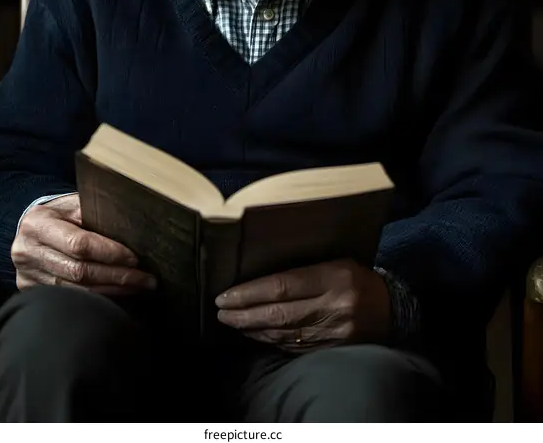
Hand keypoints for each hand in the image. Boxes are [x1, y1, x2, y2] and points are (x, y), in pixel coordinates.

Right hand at [11, 194, 155, 295]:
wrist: (28, 230)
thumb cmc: (59, 214)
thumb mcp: (71, 205)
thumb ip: (94, 213)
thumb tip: (131, 225)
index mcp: (38, 224)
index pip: (79, 243)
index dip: (109, 252)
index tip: (134, 258)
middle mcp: (27, 251)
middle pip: (78, 271)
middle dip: (117, 276)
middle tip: (145, 279)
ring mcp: (26, 275)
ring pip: (75, 291)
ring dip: (112, 291)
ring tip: (138, 288)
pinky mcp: (29, 292)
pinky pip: (69, 299)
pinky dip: (96, 299)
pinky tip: (117, 295)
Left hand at [215, 260, 390, 351]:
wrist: (392, 310)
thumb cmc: (356, 278)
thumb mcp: (335, 263)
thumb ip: (303, 270)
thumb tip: (261, 279)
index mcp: (333, 278)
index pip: (282, 286)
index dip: (250, 292)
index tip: (226, 295)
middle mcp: (333, 306)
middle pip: (278, 313)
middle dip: (244, 314)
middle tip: (221, 311)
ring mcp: (333, 332)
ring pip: (283, 334)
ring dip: (252, 329)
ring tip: (231, 322)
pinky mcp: (332, 350)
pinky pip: (294, 347)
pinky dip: (270, 341)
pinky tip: (255, 334)